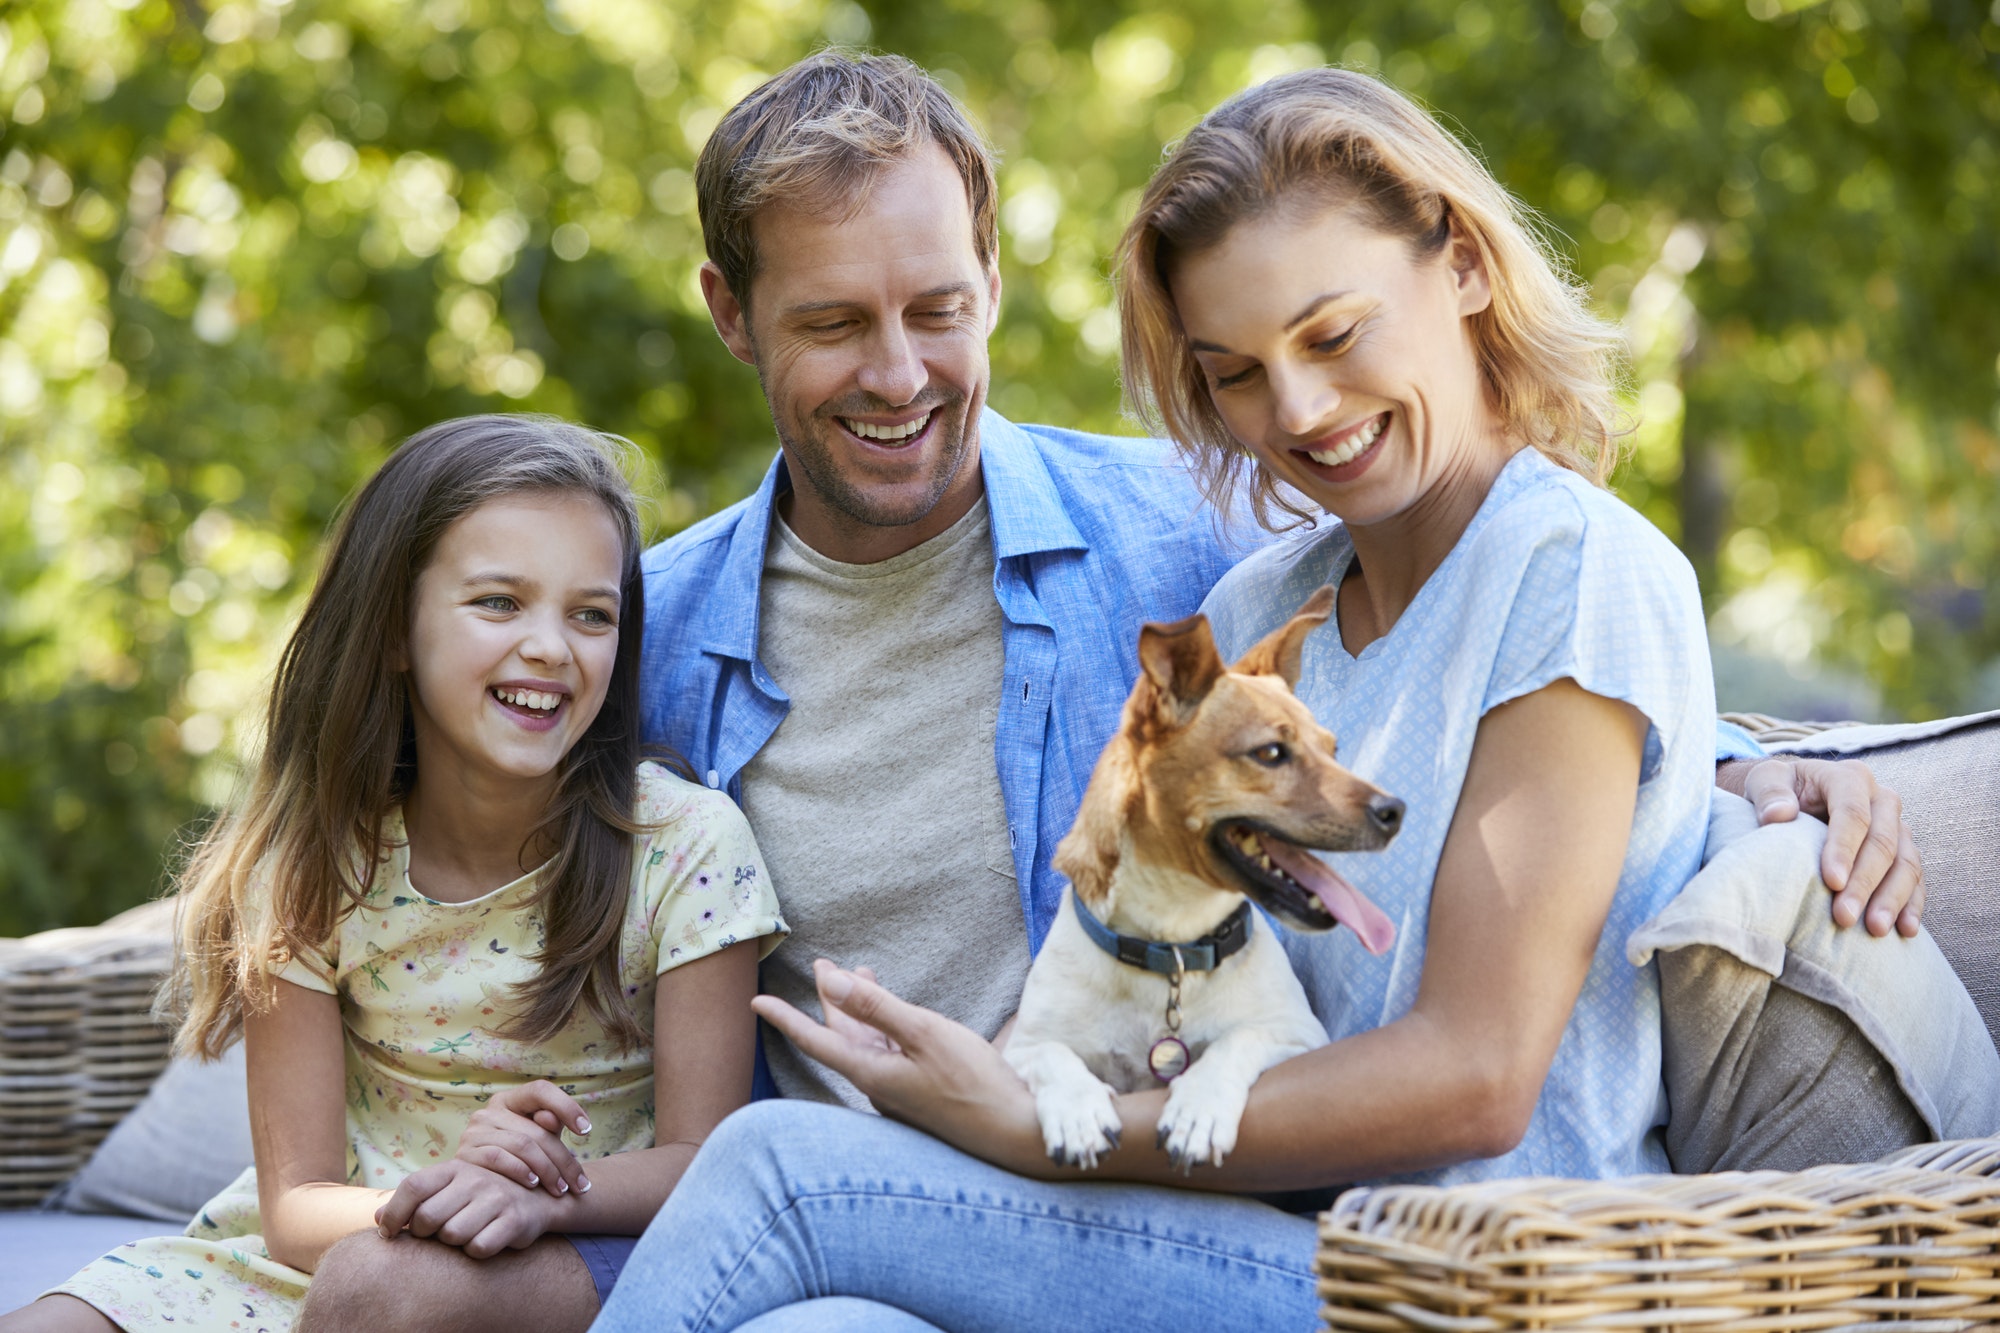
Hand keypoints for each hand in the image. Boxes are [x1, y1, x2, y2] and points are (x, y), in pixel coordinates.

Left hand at [374, 1158, 557, 1258]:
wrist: (537, 1198)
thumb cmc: (481, 1196)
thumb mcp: (449, 1189)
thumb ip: (414, 1201)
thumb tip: (376, 1218)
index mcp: (454, 1168)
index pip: (413, 1187)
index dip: (393, 1213)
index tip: (387, 1233)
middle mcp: (475, 1178)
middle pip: (427, 1218)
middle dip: (424, 1234)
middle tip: (435, 1234)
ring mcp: (496, 1198)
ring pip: (452, 1235)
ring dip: (453, 1243)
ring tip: (465, 1234)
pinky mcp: (514, 1220)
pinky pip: (478, 1248)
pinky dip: (476, 1251)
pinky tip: (484, 1240)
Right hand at [454, 1079, 592, 1198]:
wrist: (479, 1187)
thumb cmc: (518, 1159)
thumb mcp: (538, 1139)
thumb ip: (548, 1126)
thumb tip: (551, 1120)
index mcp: (510, 1099)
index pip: (540, 1090)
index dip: (567, 1106)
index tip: (587, 1131)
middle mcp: (489, 1111)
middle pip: (536, 1129)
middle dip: (563, 1159)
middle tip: (581, 1184)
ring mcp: (474, 1132)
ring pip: (521, 1145)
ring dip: (547, 1170)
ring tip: (562, 1189)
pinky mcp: (464, 1156)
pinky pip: (498, 1159)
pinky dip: (520, 1171)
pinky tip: (534, 1184)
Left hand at [752, 961, 1040, 1166]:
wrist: (1014, 1133)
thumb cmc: (973, 1083)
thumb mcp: (924, 1034)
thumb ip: (878, 1007)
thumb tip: (834, 982)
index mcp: (871, 1073)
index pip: (816, 1040)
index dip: (785, 1018)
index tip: (756, 1001)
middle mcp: (878, 1086)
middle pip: (843, 1036)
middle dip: (832, 998)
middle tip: (823, 963)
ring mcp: (900, 1093)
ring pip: (868, 1043)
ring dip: (861, 1009)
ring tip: (861, 974)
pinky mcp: (920, 1095)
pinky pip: (889, 1053)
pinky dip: (885, 1026)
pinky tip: (894, 1017)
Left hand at [1728, 755, 1923, 936]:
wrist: (1794, 797)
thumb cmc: (1777, 790)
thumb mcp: (1764, 780)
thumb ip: (1769, 793)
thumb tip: (1778, 814)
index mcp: (1849, 778)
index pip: (1853, 813)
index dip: (1844, 848)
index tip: (1830, 881)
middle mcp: (1881, 800)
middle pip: (1882, 842)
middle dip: (1865, 882)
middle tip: (1844, 916)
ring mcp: (1897, 827)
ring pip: (1906, 863)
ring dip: (1892, 898)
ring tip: (1874, 929)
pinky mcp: (1903, 852)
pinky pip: (1915, 879)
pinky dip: (1912, 904)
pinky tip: (1905, 930)